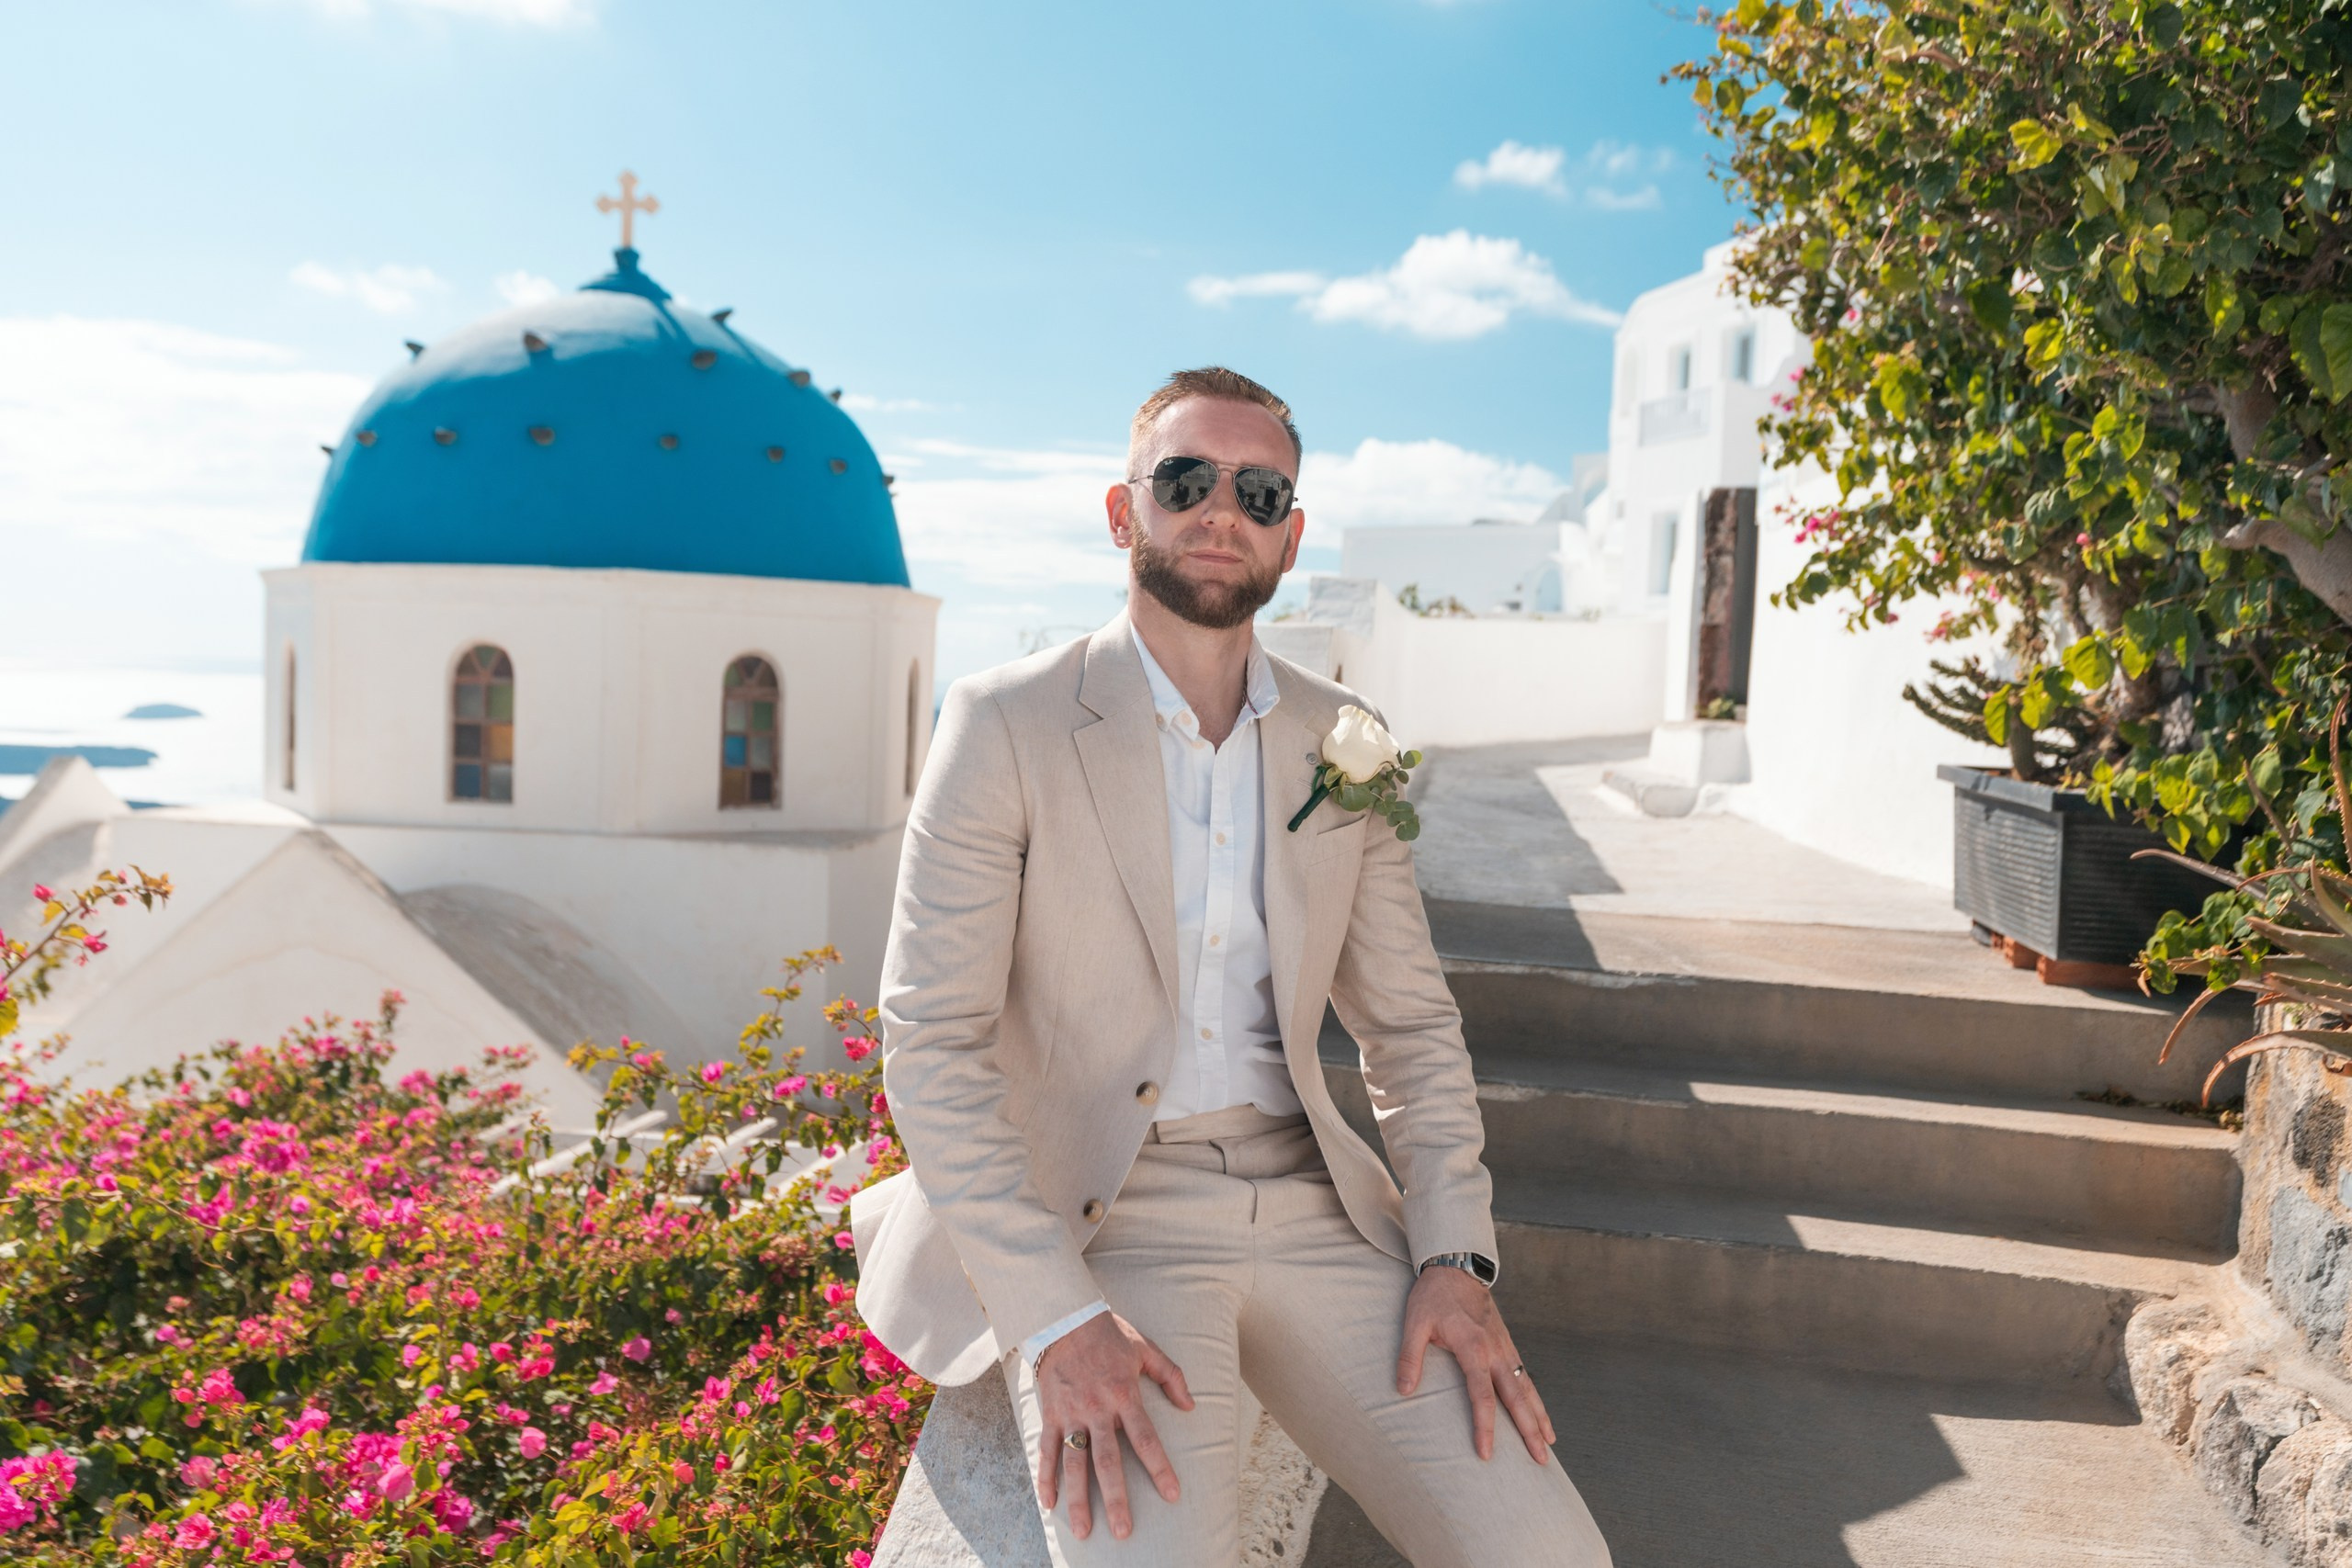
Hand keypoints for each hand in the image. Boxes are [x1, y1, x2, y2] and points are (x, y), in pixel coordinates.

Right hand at [1034, 1311, 1194, 1540]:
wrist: (1063, 1316)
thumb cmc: (1108, 1333)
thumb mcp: (1145, 1349)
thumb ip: (1171, 1376)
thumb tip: (1191, 1405)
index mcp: (1124, 1394)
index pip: (1145, 1438)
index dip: (1159, 1468)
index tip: (1171, 1494)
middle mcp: (1097, 1409)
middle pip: (1107, 1462)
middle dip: (1116, 1498)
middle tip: (1124, 1530)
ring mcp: (1070, 1414)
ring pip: (1074, 1464)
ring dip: (1079, 1499)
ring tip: (1084, 1530)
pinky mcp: (1050, 1413)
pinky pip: (1046, 1450)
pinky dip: (1045, 1477)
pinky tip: (1049, 1504)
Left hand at [1396, 1265, 1553, 1463]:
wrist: (1456, 1266)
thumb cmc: (1433, 1296)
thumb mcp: (1415, 1322)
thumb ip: (1409, 1356)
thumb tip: (1403, 1390)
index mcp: (1473, 1348)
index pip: (1482, 1395)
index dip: (1484, 1426)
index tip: (1486, 1453)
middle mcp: (1495, 1351)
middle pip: (1517, 1398)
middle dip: (1530, 1430)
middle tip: (1541, 1460)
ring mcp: (1505, 1348)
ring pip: (1527, 1388)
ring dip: (1539, 1416)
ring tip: (1550, 1444)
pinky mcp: (1507, 1344)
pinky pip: (1525, 1377)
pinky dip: (1535, 1398)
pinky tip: (1539, 1413)